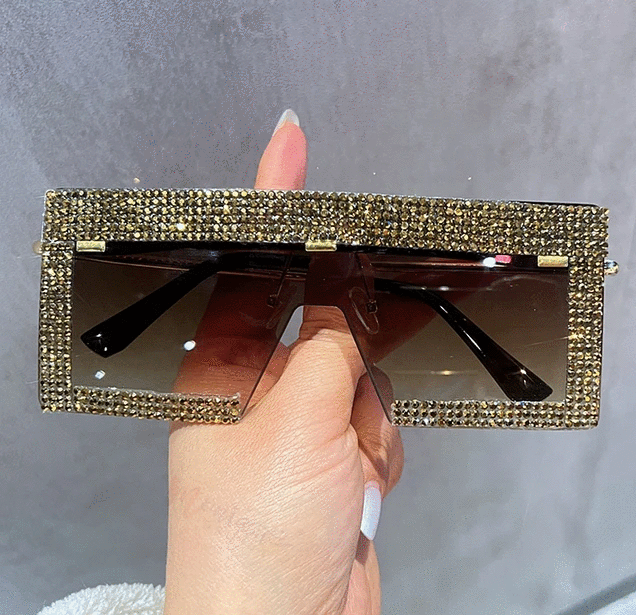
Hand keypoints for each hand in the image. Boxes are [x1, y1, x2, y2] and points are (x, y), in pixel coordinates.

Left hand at [163, 110, 403, 614]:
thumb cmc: (258, 534)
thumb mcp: (295, 420)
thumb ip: (325, 347)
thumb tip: (340, 306)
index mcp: (217, 367)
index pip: (248, 266)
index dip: (272, 202)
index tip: (290, 141)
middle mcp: (255, 386)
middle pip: (323, 320)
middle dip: (347, 354)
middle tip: (342, 396)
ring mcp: (298, 420)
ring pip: (361, 371)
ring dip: (366, 415)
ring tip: (346, 467)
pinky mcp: (334, 452)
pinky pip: (376, 416)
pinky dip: (380, 446)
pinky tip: (360, 485)